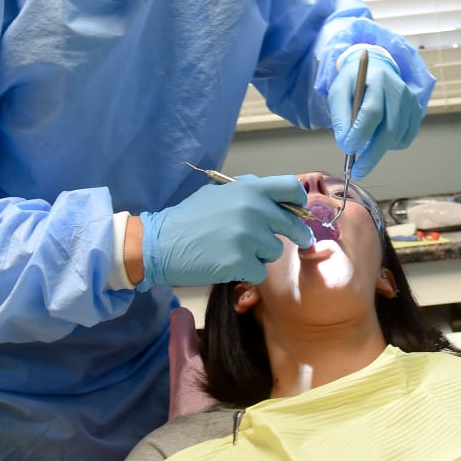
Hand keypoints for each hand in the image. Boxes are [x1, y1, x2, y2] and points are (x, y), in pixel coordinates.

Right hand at [139, 174, 313, 288]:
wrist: (160, 243)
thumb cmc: (190, 217)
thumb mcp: (219, 192)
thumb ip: (249, 191)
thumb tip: (277, 196)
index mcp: (250, 189)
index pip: (292, 188)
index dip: (299, 202)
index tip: (299, 212)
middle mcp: (253, 209)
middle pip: (292, 225)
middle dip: (296, 235)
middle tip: (296, 242)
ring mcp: (248, 237)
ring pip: (275, 251)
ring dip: (262, 255)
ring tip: (236, 250)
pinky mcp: (240, 262)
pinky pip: (260, 272)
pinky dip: (248, 272)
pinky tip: (228, 265)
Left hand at [329, 49, 422, 179]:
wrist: (376, 69)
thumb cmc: (354, 83)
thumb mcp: (338, 93)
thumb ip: (340, 118)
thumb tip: (346, 145)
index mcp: (377, 80)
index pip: (372, 112)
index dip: (360, 134)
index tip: (348, 150)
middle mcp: (399, 90)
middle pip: (389, 130)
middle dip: (372, 155)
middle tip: (357, 171)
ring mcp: (411, 101)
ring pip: (397, 137)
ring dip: (379, 149)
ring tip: (364, 146)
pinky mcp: (417, 111)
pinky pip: (406, 138)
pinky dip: (391, 146)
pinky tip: (379, 138)